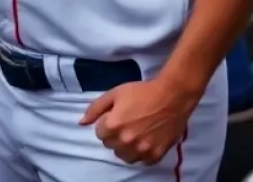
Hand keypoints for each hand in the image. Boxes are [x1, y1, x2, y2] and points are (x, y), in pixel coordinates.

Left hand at [80, 78, 197, 165]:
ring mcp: (141, 150)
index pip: (99, 133)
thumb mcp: (115, 93)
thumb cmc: (141, 92)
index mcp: (113, 125)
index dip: (106, 123)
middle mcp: (125, 141)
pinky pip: (141, 161)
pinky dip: (141, 152)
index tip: (116, 116)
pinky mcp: (154, 156)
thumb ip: (96, 108)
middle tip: (127, 122)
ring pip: (124, 156)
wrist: (171, 96)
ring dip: (126, 146)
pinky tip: (146, 138)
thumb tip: (81, 122)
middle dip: (115, 135)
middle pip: (111, 145)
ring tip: (135, 132)